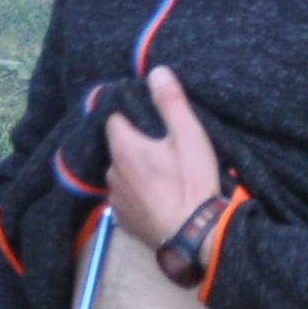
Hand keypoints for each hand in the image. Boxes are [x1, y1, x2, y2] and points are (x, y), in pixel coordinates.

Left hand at [101, 63, 221, 252]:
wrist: (195, 237)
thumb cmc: (192, 183)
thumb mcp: (189, 136)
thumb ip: (170, 102)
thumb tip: (156, 71)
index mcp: (124, 148)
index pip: (113, 119)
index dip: (128, 114)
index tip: (145, 115)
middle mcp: (112, 172)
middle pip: (118, 148)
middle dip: (134, 144)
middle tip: (161, 146)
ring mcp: (116, 200)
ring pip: (121, 174)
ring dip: (135, 171)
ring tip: (162, 173)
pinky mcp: (124, 221)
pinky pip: (127, 199)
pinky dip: (138, 195)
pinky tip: (157, 197)